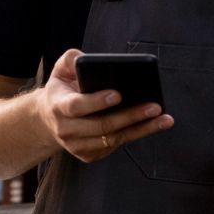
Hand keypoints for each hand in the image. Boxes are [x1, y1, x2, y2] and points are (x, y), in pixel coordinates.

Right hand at [36, 49, 173, 162]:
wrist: (49, 118)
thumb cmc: (62, 88)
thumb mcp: (61, 70)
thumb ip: (71, 59)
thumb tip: (84, 58)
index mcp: (58, 106)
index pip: (77, 106)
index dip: (97, 102)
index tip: (118, 94)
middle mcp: (65, 129)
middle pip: (101, 126)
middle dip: (130, 116)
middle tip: (154, 106)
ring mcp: (76, 145)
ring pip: (113, 139)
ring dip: (141, 129)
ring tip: (163, 119)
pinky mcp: (88, 155)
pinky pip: (114, 146)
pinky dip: (134, 136)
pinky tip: (151, 126)